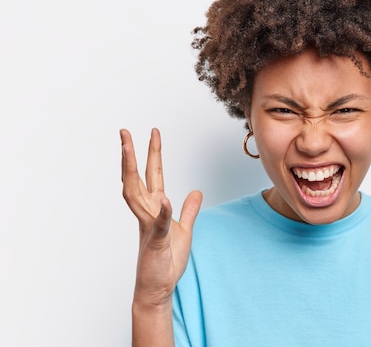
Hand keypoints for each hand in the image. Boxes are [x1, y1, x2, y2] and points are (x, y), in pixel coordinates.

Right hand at [121, 128, 201, 306]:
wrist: (158, 288)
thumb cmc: (167, 260)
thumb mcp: (184, 230)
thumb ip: (189, 210)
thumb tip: (196, 191)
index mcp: (155, 208)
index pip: (153, 175)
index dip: (153, 153)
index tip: (153, 133)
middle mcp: (147, 212)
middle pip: (136, 178)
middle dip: (131, 155)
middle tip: (124, 132)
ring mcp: (148, 226)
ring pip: (135, 194)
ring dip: (132, 171)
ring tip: (130, 149)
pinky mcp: (155, 241)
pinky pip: (158, 224)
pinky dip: (161, 212)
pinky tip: (164, 198)